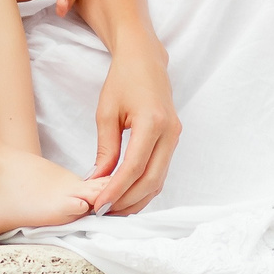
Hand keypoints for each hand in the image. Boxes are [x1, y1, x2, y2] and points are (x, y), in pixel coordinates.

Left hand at [90, 47, 179, 213]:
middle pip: (151, 180)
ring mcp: (175, 137)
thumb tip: (98, 180)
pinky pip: (160, 171)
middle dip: (127, 201)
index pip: (134, 167)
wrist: (145, 60)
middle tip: (102, 213)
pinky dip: (144, 187)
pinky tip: (126, 195)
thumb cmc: (123, 80)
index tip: (98, 205)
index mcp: (152, 122)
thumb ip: (105, 149)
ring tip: (112, 209)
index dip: (116, 190)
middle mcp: (170, 132)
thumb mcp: (106, 113)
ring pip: (159, 180)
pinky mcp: (173, 140)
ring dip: (136, 198)